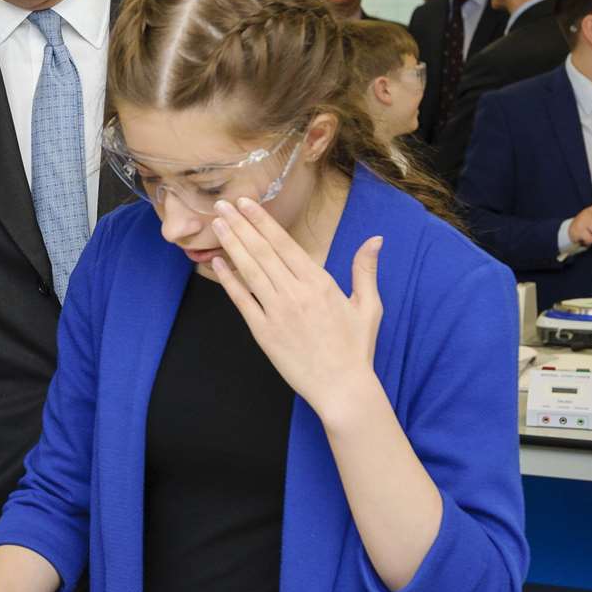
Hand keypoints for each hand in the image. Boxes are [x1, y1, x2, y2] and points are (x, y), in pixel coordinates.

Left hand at [208, 197, 382, 414]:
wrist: (342, 388)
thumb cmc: (356, 347)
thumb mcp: (368, 306)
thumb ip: (365, 270)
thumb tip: (375, 239)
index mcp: (319, 283)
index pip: (284, 244)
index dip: (262, 221)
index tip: (246, 203)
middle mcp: (295, 293)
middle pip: (262, 252)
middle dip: (240, 225)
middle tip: (221, 204)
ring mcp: (277, 312)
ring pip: (249, 270)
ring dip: (231, 245)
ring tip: (216, 224)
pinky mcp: (263, 332)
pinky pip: (241, 300)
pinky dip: (228, 280)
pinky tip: (217, 262)